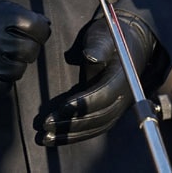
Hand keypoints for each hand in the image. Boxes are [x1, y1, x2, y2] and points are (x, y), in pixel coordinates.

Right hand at [0, 0, 49, 98]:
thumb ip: (12, 12)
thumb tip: (42, 24)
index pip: (39, 28)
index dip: (40, 30)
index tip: (36, 31)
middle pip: (32, 50)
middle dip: (27, 46)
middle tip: (14, 43)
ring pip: (21, 69)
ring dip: (14, 62)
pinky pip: (6, 84)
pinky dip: (2, 77)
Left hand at [35, 12, 156, 146]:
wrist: (126, 42)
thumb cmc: (110, 36)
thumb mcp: (103, 35)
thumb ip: (98, 46)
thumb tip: (90, 57)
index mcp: (122, 77)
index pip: (104, 94)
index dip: (84, 103)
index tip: (62, 107)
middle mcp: (123, 96)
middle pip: (99, 116)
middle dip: (72, 123)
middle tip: (46, 125)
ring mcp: (117, 107)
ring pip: (95, 127)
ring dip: (71, 134)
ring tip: (45, 137)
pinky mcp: (108, 111)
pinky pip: (94, 128)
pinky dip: (75, 135)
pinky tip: (56, 138)